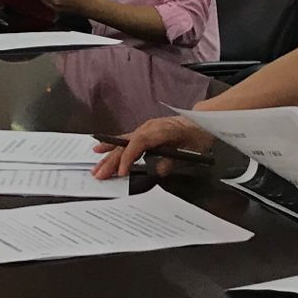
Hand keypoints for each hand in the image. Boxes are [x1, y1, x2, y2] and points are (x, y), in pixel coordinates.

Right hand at [91, 113, 212, 179]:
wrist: (201, 122)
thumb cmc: (197, 135)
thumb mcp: (189, 150)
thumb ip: (172, 160)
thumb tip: (159, 171)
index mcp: (160, 129)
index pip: (138, 142)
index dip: (128, 157)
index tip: (121, 172)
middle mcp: (148, 127)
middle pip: (126, 144)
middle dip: (112, 161)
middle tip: (99, 175)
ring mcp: (145, 129)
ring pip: (123, 143)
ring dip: (108, 156)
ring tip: (96, 168)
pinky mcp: (144, 132)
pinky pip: (125, 140)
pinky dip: (113, 147)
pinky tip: (101, 150)